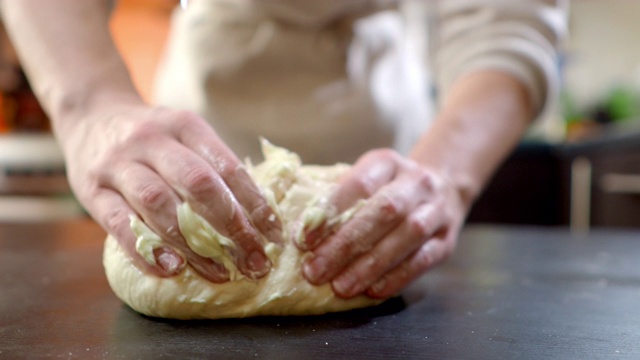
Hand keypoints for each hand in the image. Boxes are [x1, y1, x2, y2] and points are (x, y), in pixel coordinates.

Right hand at [61, 102, 281, 281]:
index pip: (228, 167)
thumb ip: (214, 168)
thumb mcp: (185, 136)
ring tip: (219, 272)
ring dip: (193, 243)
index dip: (255, 204)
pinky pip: (118, 222)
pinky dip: (145, 248)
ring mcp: (119, 164)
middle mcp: (152, 141)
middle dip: (232, 227)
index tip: (274, 236)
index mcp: (185, 126)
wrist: (91, 115)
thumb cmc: (153, 137)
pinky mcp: (92, 189)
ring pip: (160, 204)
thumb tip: (258, 219)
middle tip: (254, 260)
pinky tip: (170, 268)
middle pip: (198, 184)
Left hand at [300, 149, 465, 298]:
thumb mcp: (366, 177)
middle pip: (383, 211)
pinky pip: (422, 260)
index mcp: (387, 163)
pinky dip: (396, 277)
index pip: (359, 184)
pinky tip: (372, 290)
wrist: (444, 187)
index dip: (330, 211)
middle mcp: (416, 183)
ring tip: (340, 287)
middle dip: (346, 245)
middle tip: (315, 270)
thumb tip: (300, 226)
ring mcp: (436, 211)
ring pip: (406, 236)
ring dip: (369, 265)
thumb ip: (338, 196)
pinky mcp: (446, 241)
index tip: (303, 240)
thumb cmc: (388, 188)